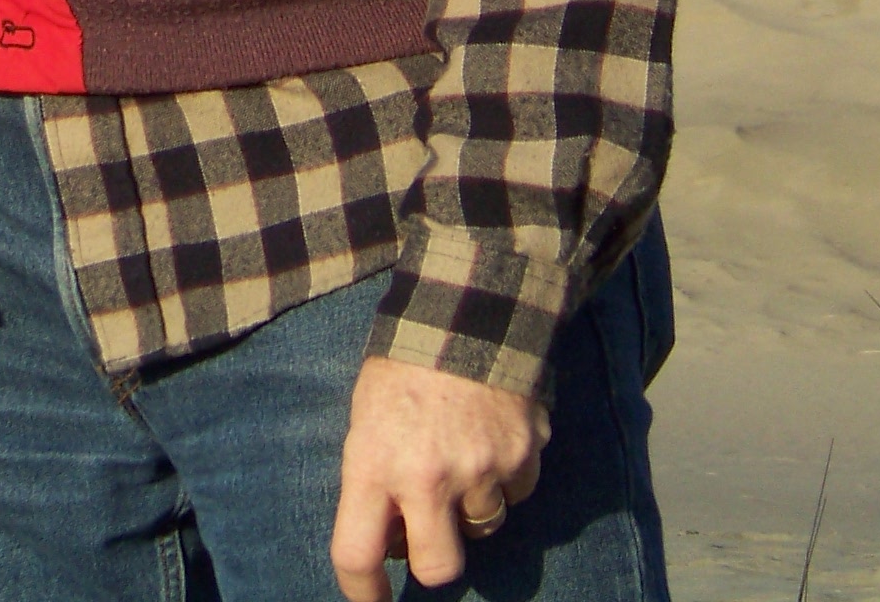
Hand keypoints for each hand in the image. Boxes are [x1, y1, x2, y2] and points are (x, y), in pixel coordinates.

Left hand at [329, 354, 547, 598]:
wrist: (466, 308)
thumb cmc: (404, 365)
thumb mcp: (367, 417)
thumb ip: (375, 477)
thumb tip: (392, 538)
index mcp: (374, 463)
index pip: (357, 554)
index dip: (362, 590)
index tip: (372, 600)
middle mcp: (427, 476)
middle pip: (438, 567)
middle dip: (435, 558)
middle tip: (431, 535)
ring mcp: (480, 468)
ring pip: (484, 528)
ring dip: (473, 507)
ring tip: (464, 457)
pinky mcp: (522, 454)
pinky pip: (518, 492)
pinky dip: (507, 476)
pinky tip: (492, 436)